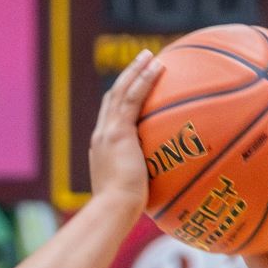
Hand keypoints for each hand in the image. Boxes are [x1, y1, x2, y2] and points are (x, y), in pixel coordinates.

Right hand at [88, 49, 163, 211]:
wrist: (113, 209)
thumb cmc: (124, 211)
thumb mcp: (134, 194)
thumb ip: (145, 185)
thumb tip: (167, 191)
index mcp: (102, 150)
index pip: (110, 119)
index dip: (120, 100)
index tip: (134, 88)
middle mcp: (100, 137)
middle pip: (111, 99)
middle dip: (126, 78)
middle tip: (142, 62)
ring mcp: (107, 133)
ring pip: (120, 92)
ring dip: (135, 71)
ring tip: (150, 56)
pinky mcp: (117, 132)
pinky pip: (132, 98)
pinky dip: (144, 80)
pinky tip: (158, 66)